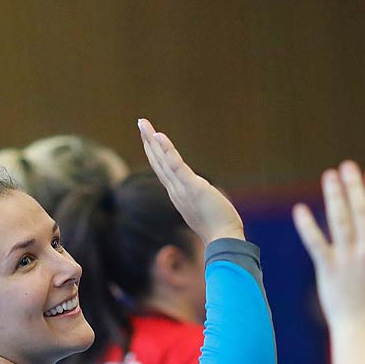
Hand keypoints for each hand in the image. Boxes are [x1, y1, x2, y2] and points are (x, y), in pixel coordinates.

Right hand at [137, 118, 243, 245]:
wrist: (223, 240)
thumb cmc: (219, 229)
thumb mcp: (204, 211)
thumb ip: (201, 202)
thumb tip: (208, 197)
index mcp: (177, 195)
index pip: (163, 171)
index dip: (155, 154)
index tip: (149, 139)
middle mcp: (175, 191)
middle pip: (157, 162)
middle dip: (148, 142)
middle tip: (140, 123)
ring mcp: (181, 188)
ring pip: (162, 161)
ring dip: (152, 140)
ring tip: (143, 124)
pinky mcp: (191, 186)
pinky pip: (175, 165)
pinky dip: (166, 150)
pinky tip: (158, 136)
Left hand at [294, 162, 364, 322]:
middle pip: (360, 211)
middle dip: (354, 185)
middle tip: (347, 165)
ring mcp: (348, 259)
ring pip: (340, 221)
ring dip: (334, 196)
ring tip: (329, 176)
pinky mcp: (328, 269)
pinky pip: (317, 243)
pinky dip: (308, 226)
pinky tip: (300, 210)